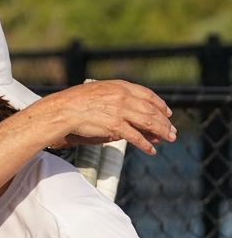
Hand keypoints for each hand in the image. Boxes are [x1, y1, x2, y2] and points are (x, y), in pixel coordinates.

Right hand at [37, 80, 175, 154]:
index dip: (160, 104)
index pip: (147, 94)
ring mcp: (119, 110)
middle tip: (173, 131)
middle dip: (164, 122)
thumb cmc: (76, 102)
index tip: (167, 113)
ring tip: (169, 139)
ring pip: (148, 122)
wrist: (63, 110)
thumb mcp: (98, 93)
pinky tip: (151, 150)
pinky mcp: (114, 124)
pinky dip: (145, 144)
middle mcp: (123, 96)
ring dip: (161, 132)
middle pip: (151, 109)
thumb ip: (115, 99)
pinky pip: (135, 136)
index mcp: (119, 86)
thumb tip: (126, 110)